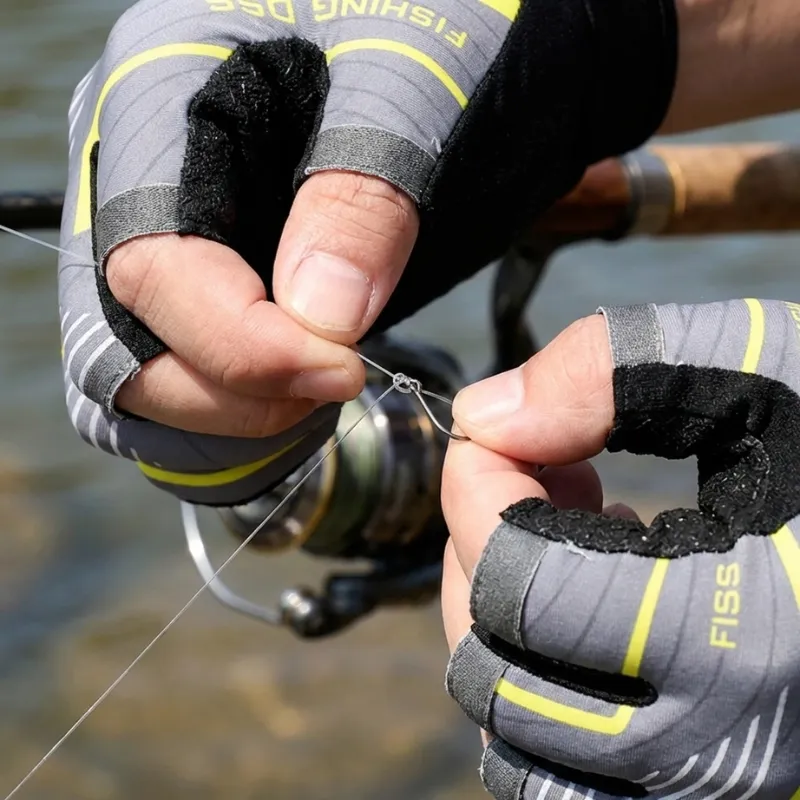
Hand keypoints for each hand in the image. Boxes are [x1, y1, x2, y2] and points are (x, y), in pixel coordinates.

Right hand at [58, 0, 675, 505]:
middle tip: (342, 380)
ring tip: (328, 387)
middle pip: (124, 338)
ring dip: (234, 415)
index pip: (150, 261)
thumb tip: (320, 315)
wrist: (456, 40)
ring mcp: (163, 236)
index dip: (242, 342)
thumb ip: (363, 192)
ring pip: (141, 377)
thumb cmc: (437, 25)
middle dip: (234, 391)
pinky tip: (304, 400)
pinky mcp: (203, 283)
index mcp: (160, 96)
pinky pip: (180, 382)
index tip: (346, 367)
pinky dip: (236, 419)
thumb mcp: (414, 80)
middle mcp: (134, 175)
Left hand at [441, 300, 799, 798]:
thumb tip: (484, 413)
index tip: (492, 430)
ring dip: (502, 615)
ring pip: (513, 731)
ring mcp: (705, 780)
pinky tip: (592, 595)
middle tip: (536, 472)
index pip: (522, 586)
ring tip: (566, 529)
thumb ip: (614, 370)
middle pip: (496, 667)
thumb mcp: (767, 367)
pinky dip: (539, 676)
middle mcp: (712, 747)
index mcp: (738, 640)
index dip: (476, 492)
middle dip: (482, 550)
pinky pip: (556, 763)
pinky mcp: (702, 779)